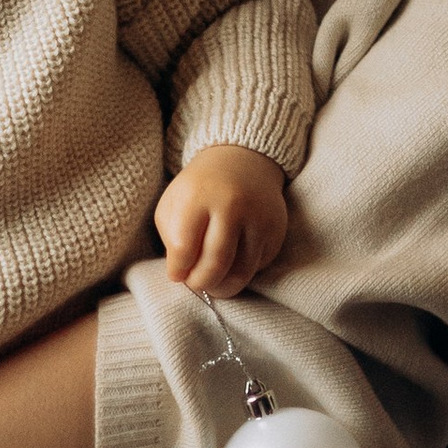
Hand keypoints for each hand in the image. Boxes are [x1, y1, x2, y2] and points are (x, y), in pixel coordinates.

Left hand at [155, 143, 288, 297]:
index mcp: (198, 197)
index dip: (177, 270)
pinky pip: (258, 266)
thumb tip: (181, 275)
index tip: (176, 273)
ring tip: (211, 281)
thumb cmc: (200, 189)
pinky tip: (232, 262)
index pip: (183, 249)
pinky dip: (242, 272)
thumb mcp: (173, 203)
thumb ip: (171, 238)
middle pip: (215, 265)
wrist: (242, 161)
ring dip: (222, 286)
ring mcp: (258, 218)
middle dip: (200, 283)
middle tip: (194, 283)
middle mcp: (232, 205)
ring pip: (241, 273)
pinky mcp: (276, 230)